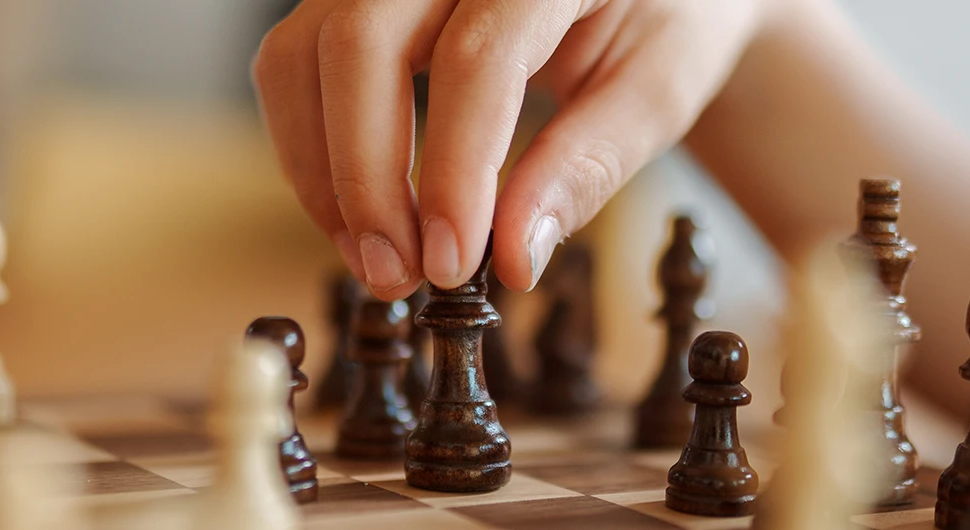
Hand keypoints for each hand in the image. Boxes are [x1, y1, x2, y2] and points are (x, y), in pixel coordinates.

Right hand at [255, 0, 773, 298]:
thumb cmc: (669, 14)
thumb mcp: (660, 87)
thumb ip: (589, 165)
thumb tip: (514, 257)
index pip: (476, 58)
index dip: (451, 171)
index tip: (452, 265)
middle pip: (361, 41)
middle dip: (364, 175)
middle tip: (400, 277)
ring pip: (308, 50)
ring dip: (324, 169)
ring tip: (380, 260)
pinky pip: (300, 58)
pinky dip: (314, 147)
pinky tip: (364, 214)